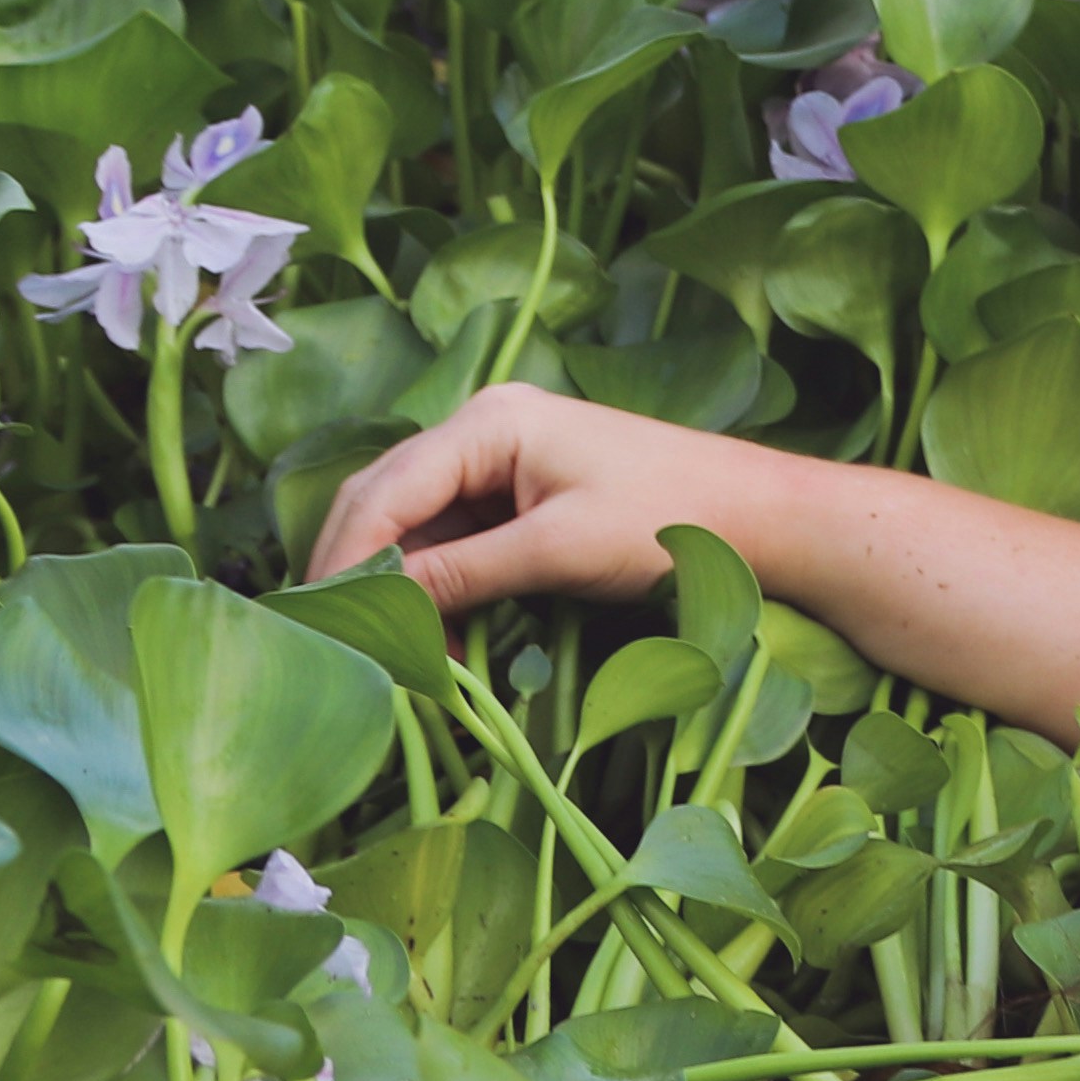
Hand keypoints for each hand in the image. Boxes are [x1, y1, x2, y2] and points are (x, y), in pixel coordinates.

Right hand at [308, 383, 761, 614]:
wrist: (760, 517)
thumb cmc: (671, 518)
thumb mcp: (556, 550)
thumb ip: (461, 575)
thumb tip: (378, 606)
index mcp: (489, 423)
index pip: (384, 491)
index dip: (346, 559)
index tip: (320, 624)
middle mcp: (485, 430)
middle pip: (388, 503)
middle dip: (364, 575)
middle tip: (340, 645)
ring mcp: (504, 461)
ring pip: (420, 528)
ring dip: (406, 592)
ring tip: (405, 657)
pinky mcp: (524, 495)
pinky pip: (459, 541)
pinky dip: (444, 590)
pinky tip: (446, 642)